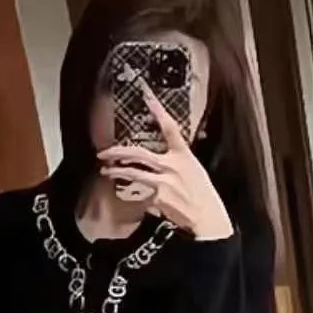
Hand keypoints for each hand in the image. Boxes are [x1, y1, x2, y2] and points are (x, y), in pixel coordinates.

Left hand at [98, 85, 233, 240]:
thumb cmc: (203, 194)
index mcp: (183, 155)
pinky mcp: (158, 198)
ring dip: (117, 172)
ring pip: (134, 173)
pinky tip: (151, 205)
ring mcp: (163, 182)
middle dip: (118, 152)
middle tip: (104, 152)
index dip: (159, 110)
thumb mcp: (194, 170)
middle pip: (139, 153)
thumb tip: (158, 164)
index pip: (170, 128)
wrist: (208, 217)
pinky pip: (145, 196)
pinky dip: (145, 200)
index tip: (147, 96)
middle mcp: (172, 166)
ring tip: (106, 171)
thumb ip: (175, 163)